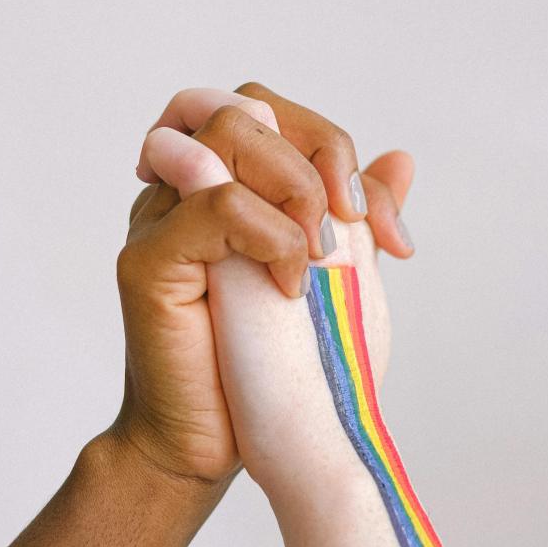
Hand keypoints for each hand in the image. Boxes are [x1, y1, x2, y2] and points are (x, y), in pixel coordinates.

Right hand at [112, 85, 413, 483]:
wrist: (213, 441)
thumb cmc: (274, 367)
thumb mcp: (334, 277)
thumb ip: (355, 215)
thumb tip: (399, 159)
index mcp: (224, 185)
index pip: (276, 115)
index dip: (335, 149)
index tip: (384, 230)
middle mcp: (184, 189)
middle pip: (249, 105)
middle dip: (319, 154)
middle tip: (352, 223)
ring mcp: (159, 217)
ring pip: (227, 134)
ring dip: (295, 187)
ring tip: (319, 255)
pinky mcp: (148, 258)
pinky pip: (214, 201)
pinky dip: (270, 233)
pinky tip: (289, 286)